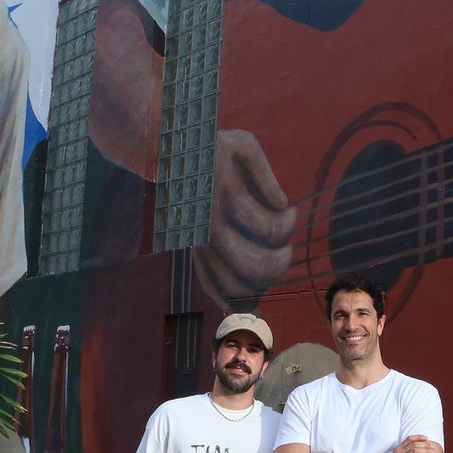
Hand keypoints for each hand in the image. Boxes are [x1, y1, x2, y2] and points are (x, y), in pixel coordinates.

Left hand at [193, 129, 295, 301]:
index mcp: (197, 239)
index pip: (224, 286)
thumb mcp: (199, 233)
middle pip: (255, 265)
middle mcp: (207, 218)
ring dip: (287, 228)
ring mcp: (221, 188)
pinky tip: (280, 202)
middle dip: (280, 265)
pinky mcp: (234, 155)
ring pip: (268, 229)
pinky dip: (282, 203)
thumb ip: (222, 270)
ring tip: (287, 220)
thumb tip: (246, 311)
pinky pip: (272, 195)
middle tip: (285, 254)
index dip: (248, 297)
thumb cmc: (191, 194)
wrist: (165, 140)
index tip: (260, 291)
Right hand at [393, 436, 437, 452]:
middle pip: (414, 444)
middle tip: (433, 446)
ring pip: (414, 450)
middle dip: (425, 445)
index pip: (409, 439)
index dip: (419, 437)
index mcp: (399, 447)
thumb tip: (420, 448)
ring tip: (432, 452)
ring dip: (424, 450)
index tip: (427, 437)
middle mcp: (399, 451)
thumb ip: (406, 451)